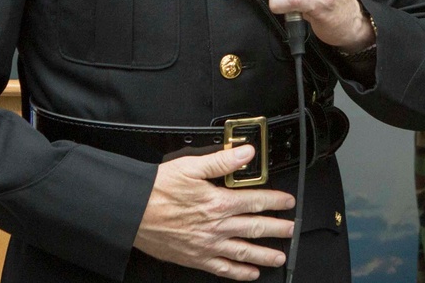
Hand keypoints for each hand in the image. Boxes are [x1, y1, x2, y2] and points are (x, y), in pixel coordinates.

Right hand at [135, 144, 294, 279]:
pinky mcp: (196, 258)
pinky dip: (238, 273)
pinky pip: (223, 269)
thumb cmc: (159, 189)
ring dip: (264, 254)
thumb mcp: (191, 166)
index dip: (275, 201)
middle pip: (255, 228)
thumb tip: (246, 153)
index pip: (255, 201)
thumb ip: (222, 161)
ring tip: (279, 256)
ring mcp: (208, 245)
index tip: (287, 202)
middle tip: (291, 229)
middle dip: (276, 229)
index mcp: (218, 202)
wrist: (134, 211)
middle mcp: (217, 226)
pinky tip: (250, 273)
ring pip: (243, 251)